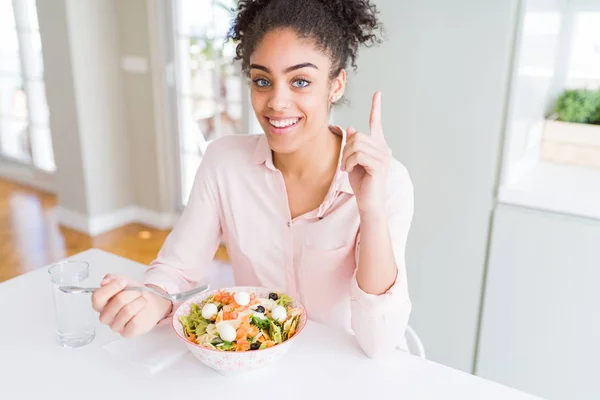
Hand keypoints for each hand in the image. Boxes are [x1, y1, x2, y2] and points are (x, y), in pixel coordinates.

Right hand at [91, 274, 172, 337]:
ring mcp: (115, 326)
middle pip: (117, 301)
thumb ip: (112, 279)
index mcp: (100, 304)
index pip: (97, 297)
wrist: (150, 303)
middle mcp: (105, 316)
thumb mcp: (123, 281)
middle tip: (138, 292)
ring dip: (139, 301)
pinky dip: (141, 311)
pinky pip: (134, 321)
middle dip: (131, 293)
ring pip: (127, 310)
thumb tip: (104, 282)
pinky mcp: (126, 333)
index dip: (111, 287)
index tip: (124, 281)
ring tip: (141, 300)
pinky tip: (142, 310)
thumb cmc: (134, 294)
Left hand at [341, 91, 390, 214]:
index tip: (377, 93)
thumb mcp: (353, 161)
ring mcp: (383, 156)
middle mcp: (384, 149)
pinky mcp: (379, 165)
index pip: (376, 123)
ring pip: (356, 145)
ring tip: (346, 168)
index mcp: (378, 145)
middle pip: (358, 136)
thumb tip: (351, 128)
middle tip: (344, 164)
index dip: (376, 108)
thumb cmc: (362, 182)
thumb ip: (353, 146)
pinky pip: (358, 155)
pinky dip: (349, 163)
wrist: (368, 201)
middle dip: (346, 149)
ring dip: (346, 157)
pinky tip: (349, 171)